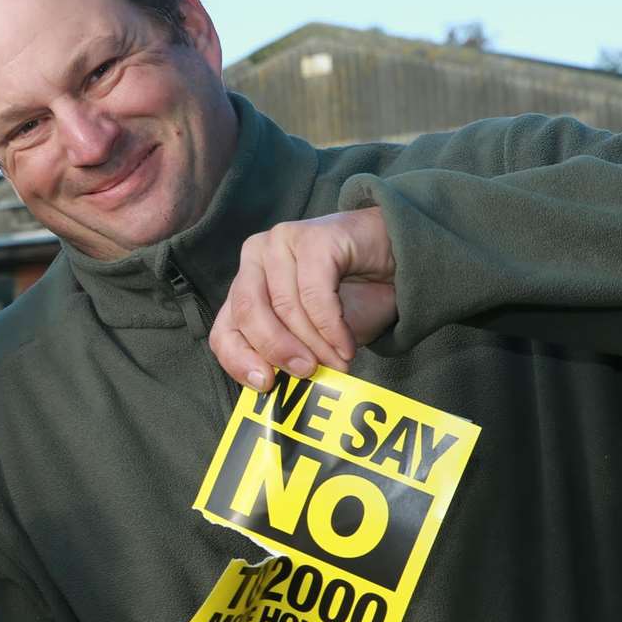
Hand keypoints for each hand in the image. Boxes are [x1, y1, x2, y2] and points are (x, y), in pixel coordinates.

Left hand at [210, 207, 398, 387]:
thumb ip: (286, 354)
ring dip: (315, 344)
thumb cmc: (351, 300)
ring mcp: (281, 242)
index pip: (224, 330)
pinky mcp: (314, 237)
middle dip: (278, 351)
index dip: (239, 361)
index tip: (266, 385)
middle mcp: (254, 259)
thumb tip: (272, 384)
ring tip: (339, 363)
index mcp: (245, 285)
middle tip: (307, 373)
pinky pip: (315, 293)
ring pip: (285, 306)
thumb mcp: (310, 337)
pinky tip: (346, 344)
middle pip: (248, 314)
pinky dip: (331, 327)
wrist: (397, 261)